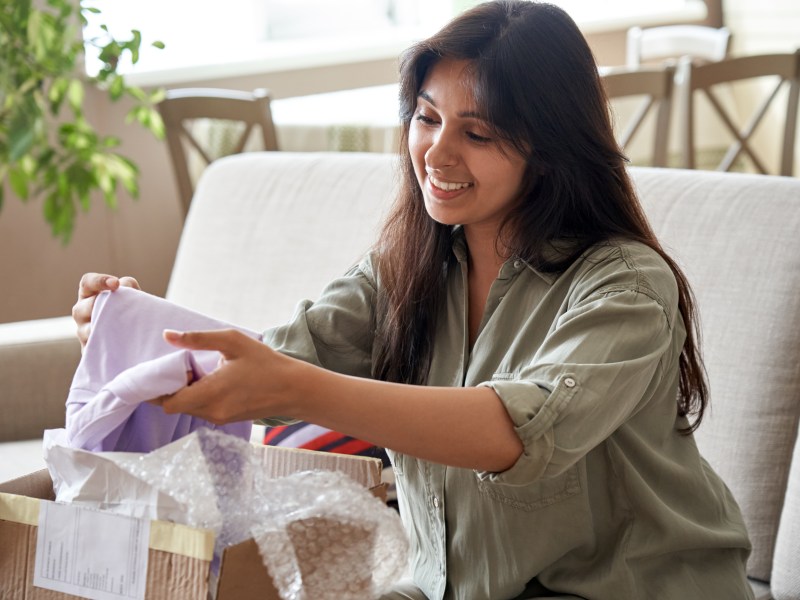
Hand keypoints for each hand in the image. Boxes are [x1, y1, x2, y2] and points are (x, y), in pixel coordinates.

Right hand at [72, 273, 140, 347]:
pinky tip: (118, 343)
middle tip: (118, 308)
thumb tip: (125, 284)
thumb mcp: (132, 297)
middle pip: (80, 308)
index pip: (87, 283)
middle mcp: (82, 312)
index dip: (99, 281)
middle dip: (99, 306)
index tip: (116, 284)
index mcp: (89, 295)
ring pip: (84, 331)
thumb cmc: (131, 312)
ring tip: (120, 327)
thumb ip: (129, 287)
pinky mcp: (90, 350)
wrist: (136, 339)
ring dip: (101, 328)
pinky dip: (103, 345)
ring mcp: (83, 332)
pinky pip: (92, 349)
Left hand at [156, 329, 296, 423]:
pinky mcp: (225, 419)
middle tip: (177, 367)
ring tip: (194, 371)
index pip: (167, 402)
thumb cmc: (265, 363)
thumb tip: (168, 335)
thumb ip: (198, 338)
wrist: (293, 389)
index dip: (158, 388)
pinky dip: (196, 397)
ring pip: (186, 409)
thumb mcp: (233, 342)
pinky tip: (208, 380)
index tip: (161, 369)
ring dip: (183, 393)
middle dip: (168, 389)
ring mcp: (219, 418)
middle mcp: (212, 412)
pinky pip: (200, 410)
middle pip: (173, 407)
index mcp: (211, 393)